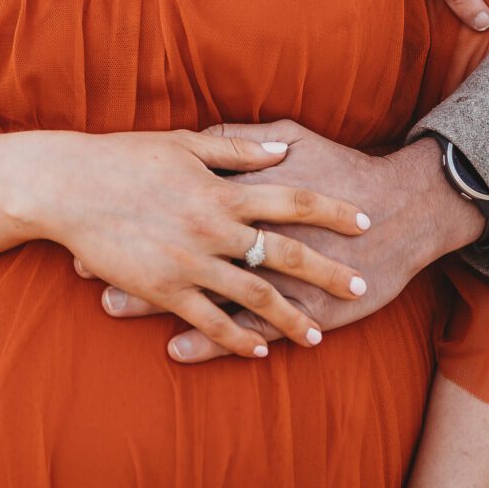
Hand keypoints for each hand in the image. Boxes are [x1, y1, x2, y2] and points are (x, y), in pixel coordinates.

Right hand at [33, 123, 370, 360]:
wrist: (68, 187)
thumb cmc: (124, 157)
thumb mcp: (184, 143)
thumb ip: (238, 149)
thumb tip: (282, 151)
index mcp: (223, 190)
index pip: (295, 200)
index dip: (333, 212)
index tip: (364, 222)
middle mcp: (214, 229)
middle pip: (286, 254)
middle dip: (329, 273)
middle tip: (363, 287)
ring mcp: (190, 263)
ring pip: (255, 298)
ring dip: (291, 318)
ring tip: (318, 336)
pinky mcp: (164, 291)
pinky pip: (210, 321)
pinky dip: (238, 339)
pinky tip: (259, 351)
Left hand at [88, 128, 482, 364]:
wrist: (404, 208)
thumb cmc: (345, 168)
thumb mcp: (293, 138)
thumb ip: (244, 142)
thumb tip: (204, 138)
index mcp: (250, 190)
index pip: (181, 199)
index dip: (138, 209)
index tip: (96, 216)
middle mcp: (254, 233)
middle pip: (180, 247)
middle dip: (131, 257)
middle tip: (84, 269)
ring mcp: (275, 274)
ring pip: (203, 292)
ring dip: (155, 303)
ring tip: (109, 308)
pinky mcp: (299, 307)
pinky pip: (246, 327)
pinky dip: (211, 340)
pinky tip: (176, 349)